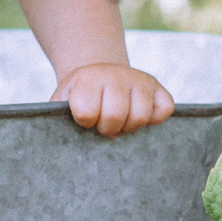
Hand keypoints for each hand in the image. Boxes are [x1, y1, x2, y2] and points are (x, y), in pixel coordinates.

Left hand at [55, 62, 174, 137]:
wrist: (98, 72)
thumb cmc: (78, 96)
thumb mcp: (62, 102)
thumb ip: (56, 119)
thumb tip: (57, 148)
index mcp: (88, 79)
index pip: (86, 112)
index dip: (85, 122)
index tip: (84, 119)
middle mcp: (116, 75)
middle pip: (115, 116)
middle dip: (107, 128)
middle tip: (103, 124)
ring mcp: (140, 80)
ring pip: (141, 117)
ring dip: (129, 127)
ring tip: (119, 121)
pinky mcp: (158, 87)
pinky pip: (164, 110)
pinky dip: (154, 120)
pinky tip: (138, 114)